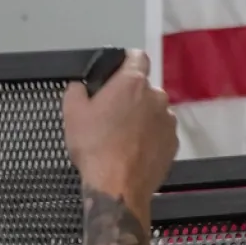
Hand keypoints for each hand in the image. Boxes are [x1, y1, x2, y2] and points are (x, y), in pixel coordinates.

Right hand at [63, 49, 178, 202]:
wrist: (117, 187)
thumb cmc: (95, 147)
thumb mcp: (72, 114)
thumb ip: (76, 90)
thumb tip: (79, 87)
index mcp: (132, 82)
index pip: (138, 57)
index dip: (127, 63)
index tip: (118, 74)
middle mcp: (156, 97)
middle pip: (145, 88)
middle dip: (131, 97)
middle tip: (112, 115)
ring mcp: (168, 121)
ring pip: (154, 111)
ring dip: (143, 118)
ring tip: (123, 138)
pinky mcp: (174, 143)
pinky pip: (161, 133)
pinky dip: (151, 138)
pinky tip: (135, 151)